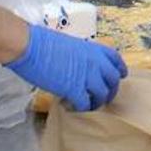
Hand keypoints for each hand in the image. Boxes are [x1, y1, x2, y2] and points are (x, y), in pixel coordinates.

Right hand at [5, 24, 127, 111]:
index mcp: (94, 49)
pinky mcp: (74, 88)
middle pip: (113, 81)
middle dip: (110, 91)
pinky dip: (81, 108)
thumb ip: (81, 56)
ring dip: (97, 102)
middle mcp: (96, 62)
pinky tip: (73, 108)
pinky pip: (85, 104)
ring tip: (89, 106)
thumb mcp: (71, 45)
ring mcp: (86, 76)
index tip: (120, 76)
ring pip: (102, 95)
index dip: (120, 70)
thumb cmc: (44, 42)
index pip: (116, 60)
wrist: (30, 46)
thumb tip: (79, 67)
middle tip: (103, 99)